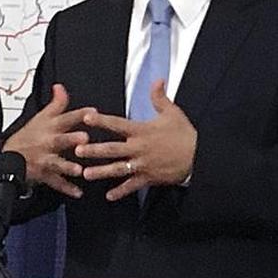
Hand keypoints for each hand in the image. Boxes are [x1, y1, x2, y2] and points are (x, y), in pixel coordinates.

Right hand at [3, 83, 94, 198]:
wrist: (10, 158)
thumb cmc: (28, 136)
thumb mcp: (41, 117)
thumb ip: (56, 103)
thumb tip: (60, 86)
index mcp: (50, 127)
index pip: (65, 117)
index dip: (79, 114)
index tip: (93, 112)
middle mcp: (48, 142)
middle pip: (60, 140)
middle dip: (71, 139)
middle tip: (84, 139)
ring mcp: (46, 159)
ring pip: (57, 163)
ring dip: (68, 166)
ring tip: (79, 170)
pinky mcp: (44, 174)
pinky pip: (56, 182)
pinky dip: (67, 188)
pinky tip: (78, 192)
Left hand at [76, 80, 197, 200]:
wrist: (199, 156)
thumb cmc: (185, 134)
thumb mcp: (173, 113)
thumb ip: (160, 98)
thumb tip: (157, 80)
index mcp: (142, 131)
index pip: (118, 124)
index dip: (102, 121)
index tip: (87, 118)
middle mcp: (139, 148)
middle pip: (112, 149)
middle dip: (94, 150)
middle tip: (77, 151)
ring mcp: (143, 164)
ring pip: (118, 169)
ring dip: (101, 172)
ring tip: (86, 174)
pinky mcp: (149, 177)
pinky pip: (132, 186)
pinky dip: (121, 191)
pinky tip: (109, 196)